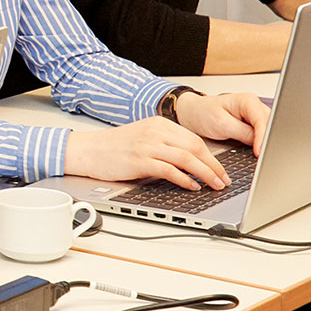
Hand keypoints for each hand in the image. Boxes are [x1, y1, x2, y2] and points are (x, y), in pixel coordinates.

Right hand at [64, 117, 230, 190]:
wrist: (87, 150)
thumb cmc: (113, 147)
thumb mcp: (143, 137)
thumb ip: (165, 144)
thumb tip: (190, 161)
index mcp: (159, 124)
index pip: (194, 140)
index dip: (211, 157)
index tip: (220, 170)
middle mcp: (155, 132)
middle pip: (195, 148)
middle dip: (213, 166)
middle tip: (223, 180)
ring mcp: (148, 145)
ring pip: (186, 159)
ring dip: (205, 173)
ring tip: (214, 185)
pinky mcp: (140, 160)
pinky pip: (170, 170)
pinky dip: (185, 180)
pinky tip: (192, 186)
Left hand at [172, 89, 269, 156]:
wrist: (192, 114)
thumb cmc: (202, 114)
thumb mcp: (221, 125)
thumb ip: (243, 133)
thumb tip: (260, 143)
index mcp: (248, 101)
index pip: (262, 121)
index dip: (263, 138)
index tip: (259, 152)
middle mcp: (254, 106)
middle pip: (269, 125)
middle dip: (267, 140)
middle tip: (263, 156)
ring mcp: (254, 115)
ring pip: (268, 130)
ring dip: (265, 142)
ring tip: (260, 155)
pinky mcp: (251, 124)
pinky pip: (261, 134)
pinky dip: (259, 142)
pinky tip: (256, 150)